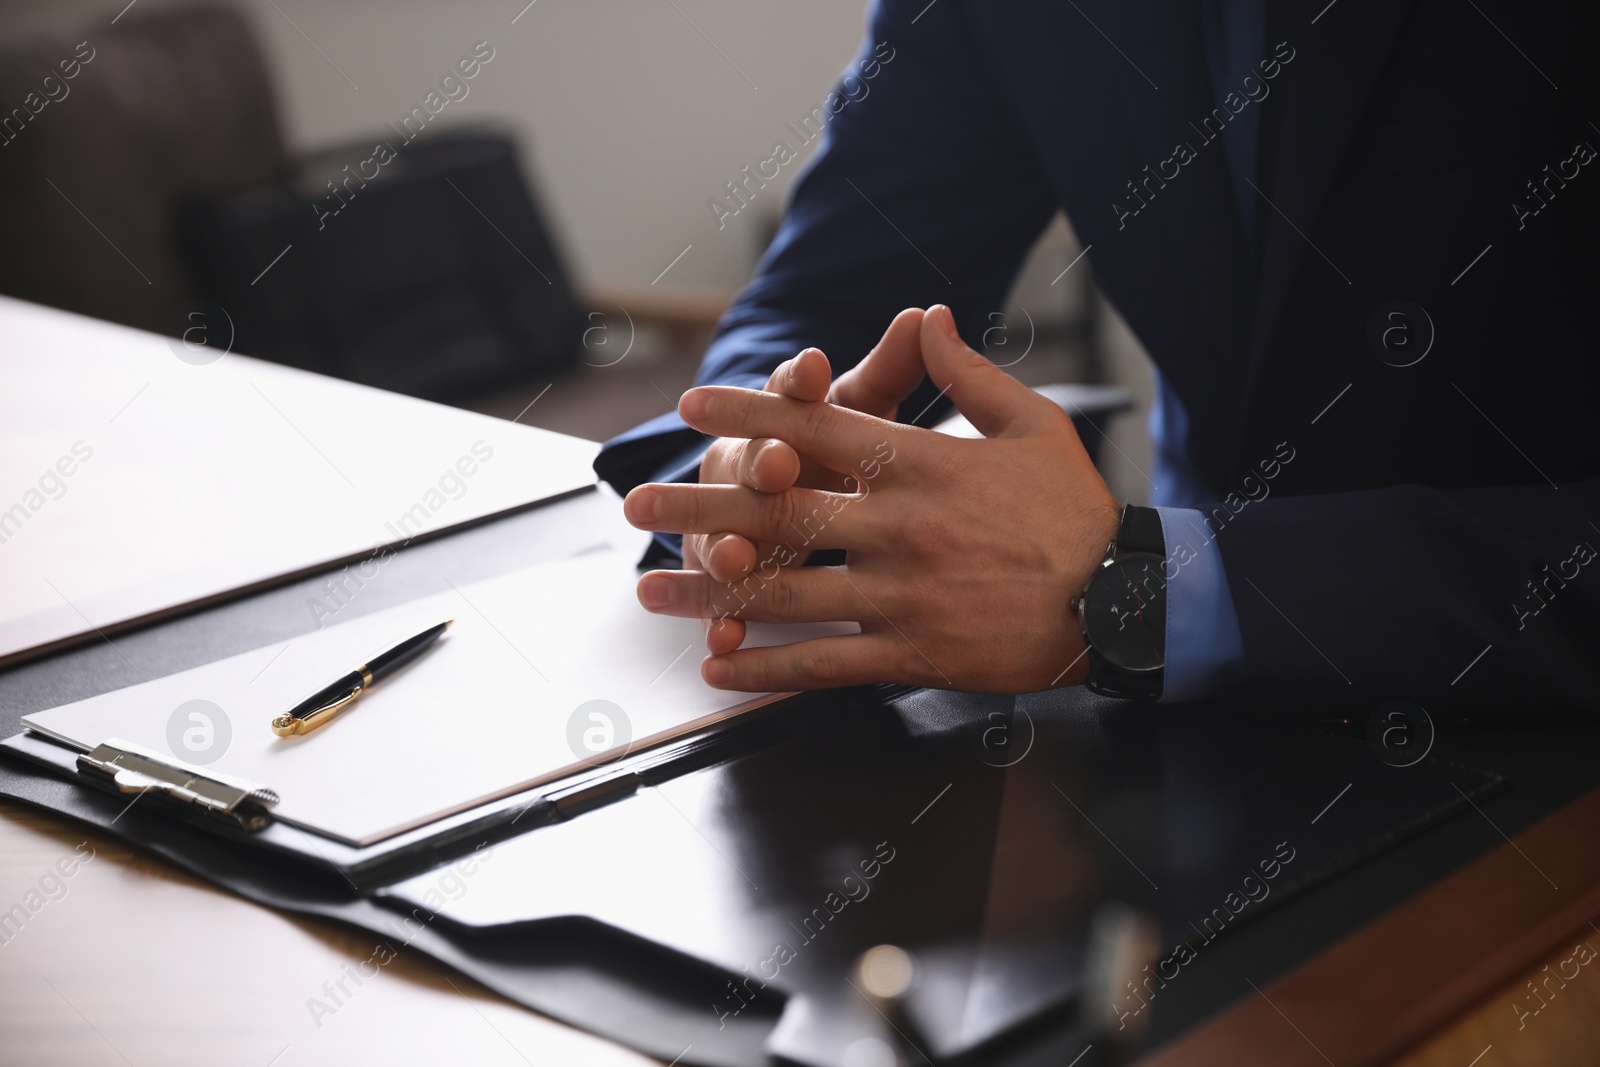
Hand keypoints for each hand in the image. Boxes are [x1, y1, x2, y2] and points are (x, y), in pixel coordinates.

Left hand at [627, 304, 1121, 692]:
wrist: (1122, 598)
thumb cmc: (1074, 507)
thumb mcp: (1032, 422)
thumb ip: (968, 371)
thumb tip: (928, 312)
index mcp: (922, 463)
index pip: (819, 429)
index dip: (749, 415)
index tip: (692, 406)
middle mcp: (900, 525)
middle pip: (780, 512)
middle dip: (699, 508)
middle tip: (636, 507)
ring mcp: (903, 593)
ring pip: (787, 591)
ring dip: (711, 593)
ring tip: (650, 590)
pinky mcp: (914, 652)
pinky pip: (828, 663)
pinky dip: (769, 668)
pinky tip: (720, 667)